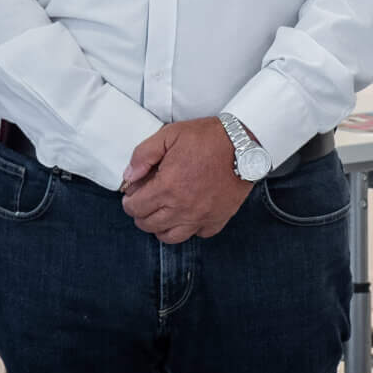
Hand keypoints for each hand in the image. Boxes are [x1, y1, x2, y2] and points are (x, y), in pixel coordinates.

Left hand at [119, 117, 252, 243]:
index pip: (135, 208)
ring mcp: (200, 218)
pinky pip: (196, 235)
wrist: (243, 146)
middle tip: (144, 201)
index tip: (132, 193)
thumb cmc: (206, 138)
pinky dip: (188, 229)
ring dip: (160, 227)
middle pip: (149, 225)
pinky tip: (186, 214)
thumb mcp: (169, 135)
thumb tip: (129, 177)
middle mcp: (182, 209)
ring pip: (170, 237)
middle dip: (140, 214)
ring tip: (161, 212)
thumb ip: (143, 155)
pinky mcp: (217, 220)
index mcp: (167, 188)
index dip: (129, 201)